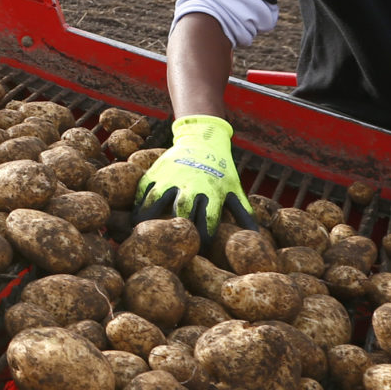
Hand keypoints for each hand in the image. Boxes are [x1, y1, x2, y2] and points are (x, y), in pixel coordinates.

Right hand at [134, 115, 254, 244]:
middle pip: (182, 211)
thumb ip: (242, 214)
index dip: (203, 237)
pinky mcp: (156, 171)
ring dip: (149, 217)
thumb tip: (256, 237)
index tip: (198, 250)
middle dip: (176, 228)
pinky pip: (143, 189)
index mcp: (211, 191)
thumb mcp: (233, 189)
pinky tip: (134, 217)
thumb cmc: (220, 169)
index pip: (208, 219)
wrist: (203, 139)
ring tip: (140, 233)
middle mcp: (190, 185)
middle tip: (169, 246)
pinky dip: (137, 203)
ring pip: (157, 199)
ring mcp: (171, 177)